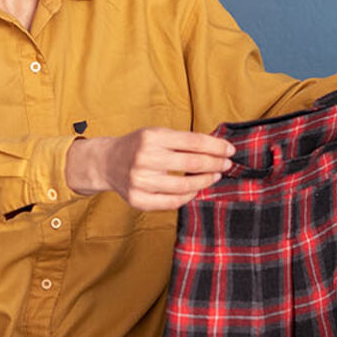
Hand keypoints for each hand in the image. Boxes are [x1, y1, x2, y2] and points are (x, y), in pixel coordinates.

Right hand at [67, 128, 235, 210]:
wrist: (106, 162)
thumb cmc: (138, 146)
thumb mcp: (156, 134)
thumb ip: (182, 141)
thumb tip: (217, 148)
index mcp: (152, 137)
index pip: (193, 142)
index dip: (216, 146)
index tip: (229, 150)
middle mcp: (145, 158)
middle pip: (192, 164)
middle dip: (215, 164)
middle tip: (227, 164)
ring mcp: (140, 180)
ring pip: (185, 186)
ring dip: (205, 181)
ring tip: (214, 176)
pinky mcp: (138, 199)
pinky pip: (172, 202)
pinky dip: (188, 197)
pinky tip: (196, 190)